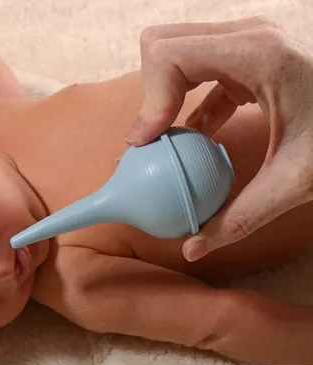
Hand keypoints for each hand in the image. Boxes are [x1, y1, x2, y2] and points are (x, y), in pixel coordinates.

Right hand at [126, 16, 312, 260]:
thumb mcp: (296, 182)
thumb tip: (192, 249)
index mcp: (259, 55)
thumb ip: (241, 218)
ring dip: (161, 94)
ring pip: (172, 50)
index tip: (147, 142)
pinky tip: (194, 134)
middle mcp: (248, 36)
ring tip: (165, 138)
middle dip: (148, 93)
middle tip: (154, 139)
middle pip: (161, 45)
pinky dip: (182, 99)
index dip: (148, 100)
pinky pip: (196, 68)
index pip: (169, 55)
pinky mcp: (246, 54)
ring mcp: (247, 40)